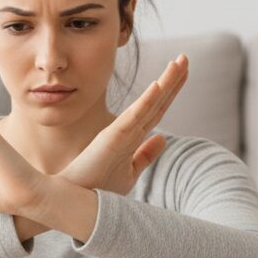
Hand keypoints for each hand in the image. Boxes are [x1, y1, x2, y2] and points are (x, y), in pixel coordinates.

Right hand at [58, 54, 188, 194]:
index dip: (171, 90)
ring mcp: (120, 132)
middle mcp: (128, 130)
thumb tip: (163, 139)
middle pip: (156, 101)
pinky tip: (159, 86)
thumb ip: (145, 155)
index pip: (156, 109)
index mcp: (132, 136)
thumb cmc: (98, 188)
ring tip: (179, 62)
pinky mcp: (112, 138)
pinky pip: (134, 117)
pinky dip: (147, 101)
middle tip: (185, 57)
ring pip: (149, 104)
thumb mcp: (130, 172)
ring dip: (165, 82)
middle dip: (172, 79)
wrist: (72, 199)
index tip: (183, 72)